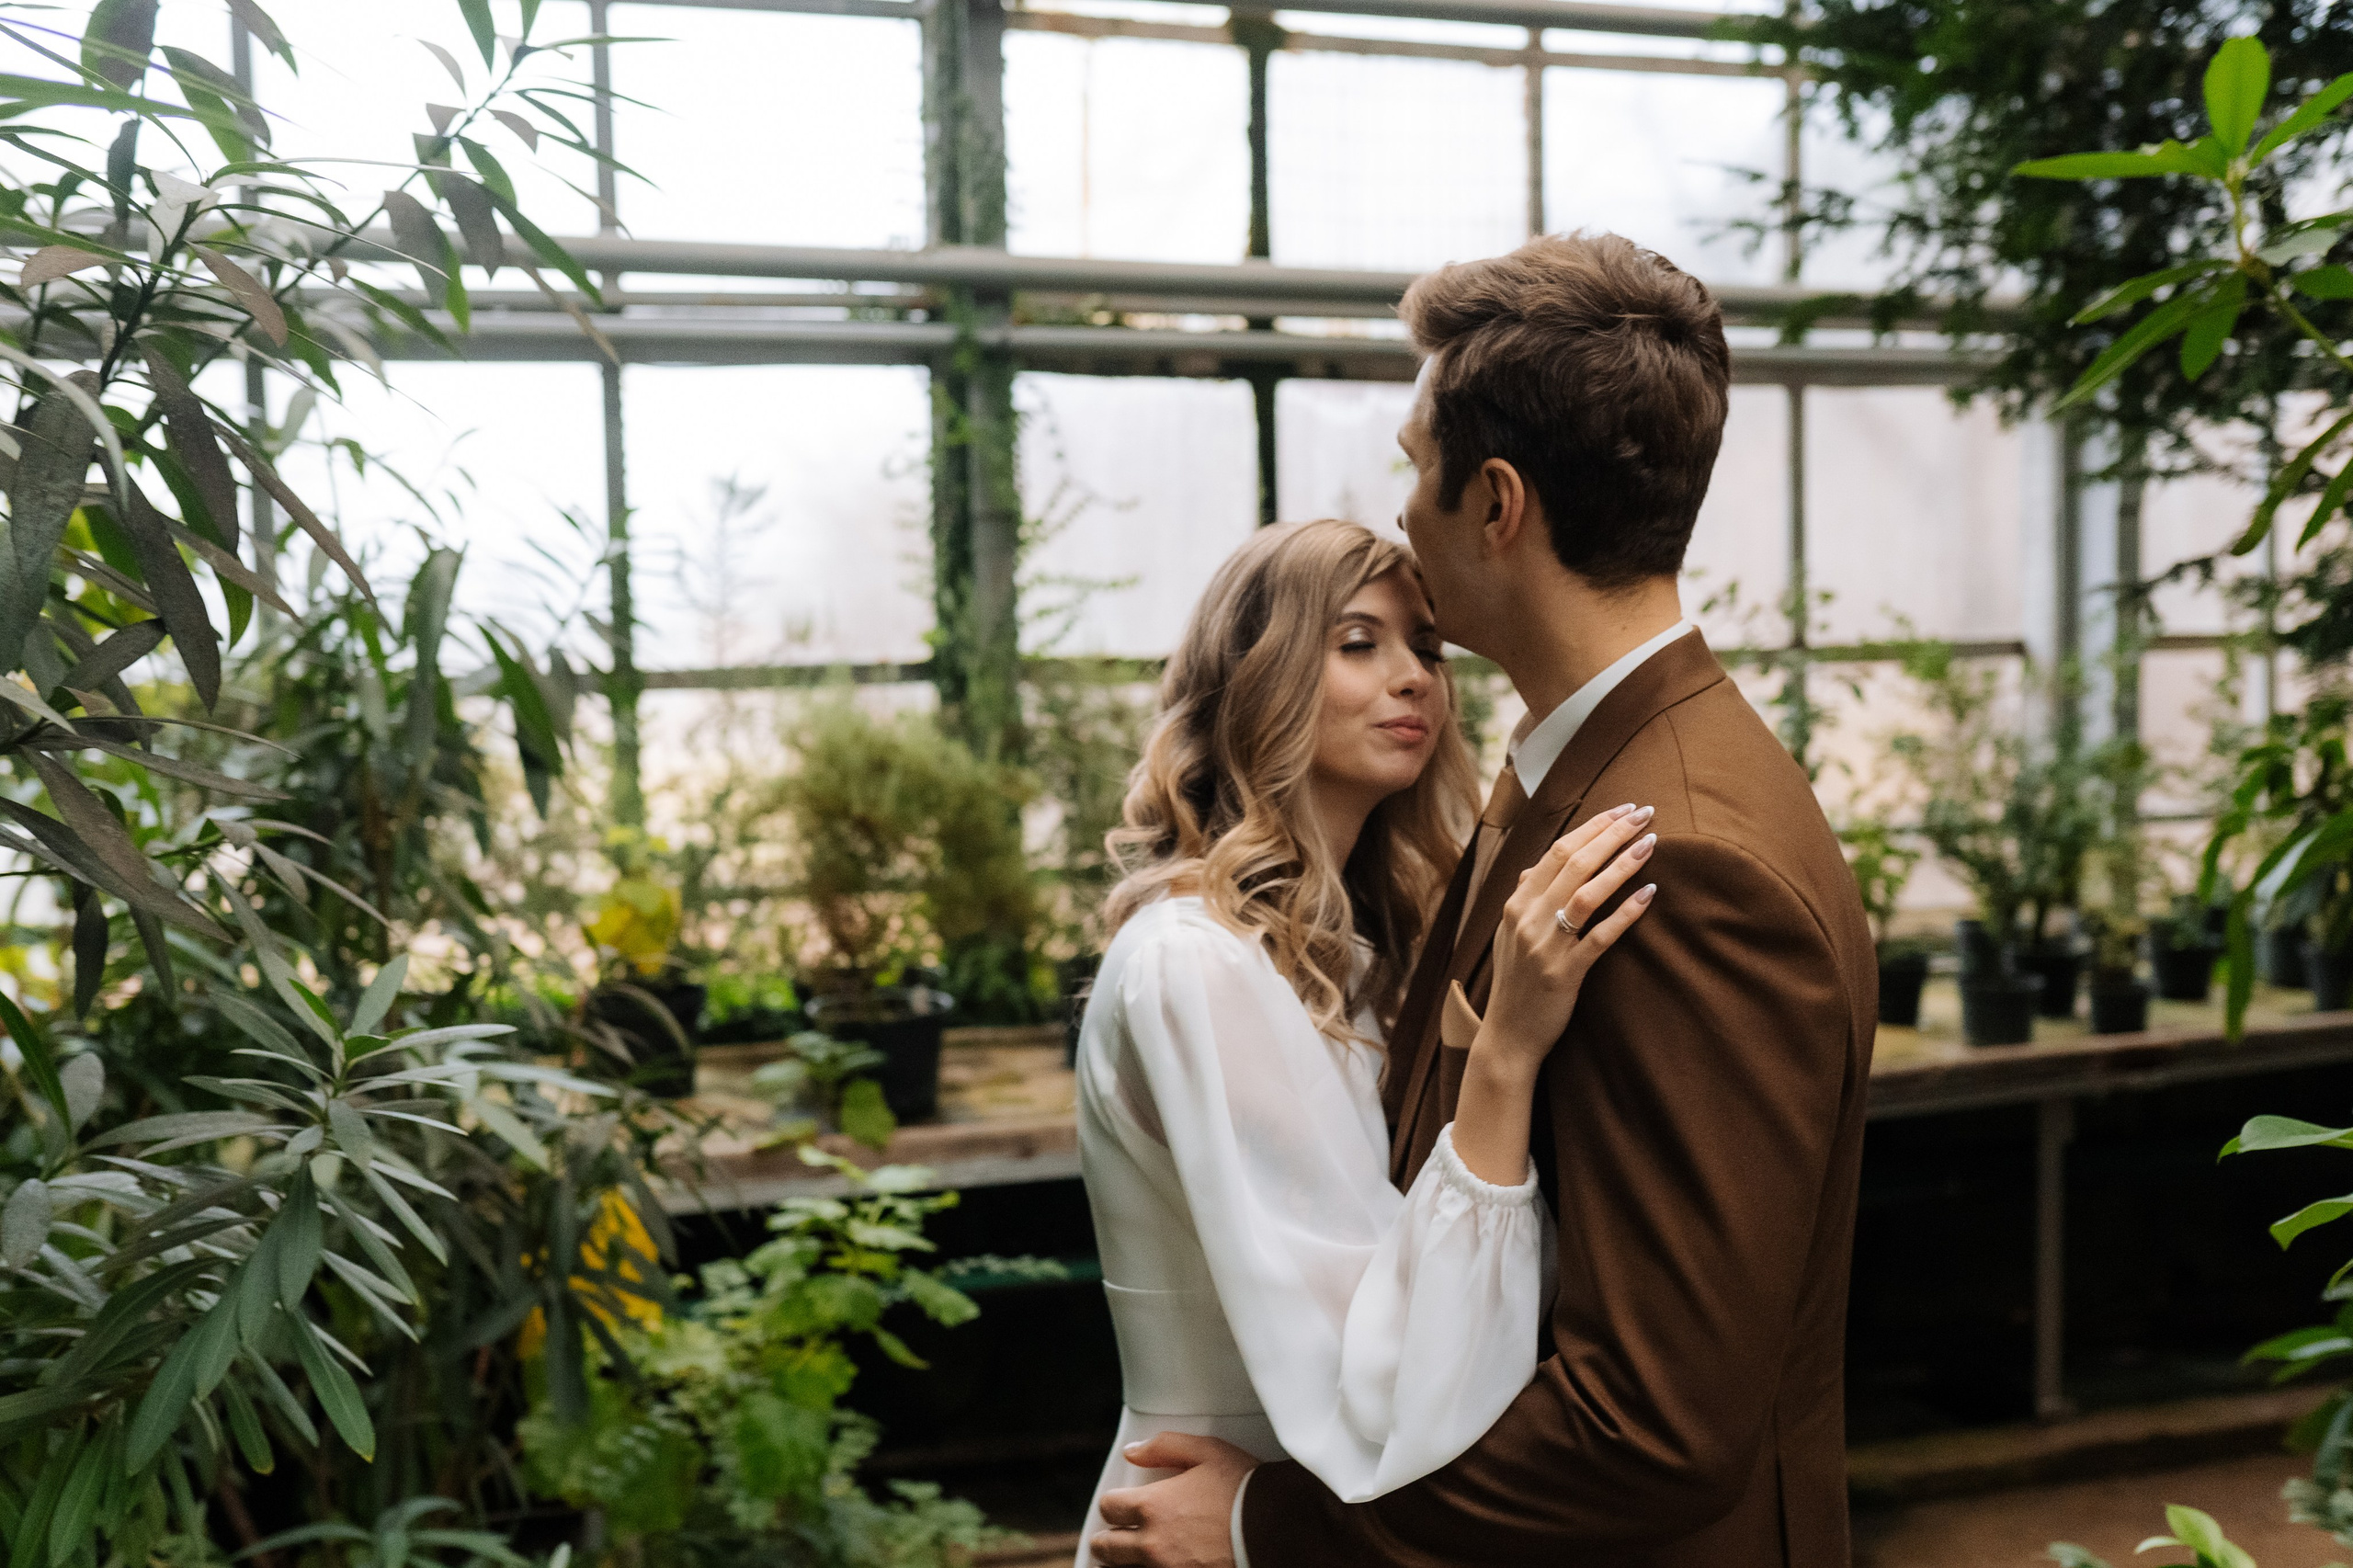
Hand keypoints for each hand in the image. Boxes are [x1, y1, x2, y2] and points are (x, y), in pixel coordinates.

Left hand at [1089, 1433, 1257, 1567]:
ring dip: (1123, 1565)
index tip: (1120, 1506)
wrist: (1279, 1530)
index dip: (1113, 1504)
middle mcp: (1152, 1544)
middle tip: (1116, 1538)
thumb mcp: (1208, 1451)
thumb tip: (1133, 1452)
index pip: (1109, 1507)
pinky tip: (1156, 1567)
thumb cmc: (1247, 1490)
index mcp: (1153, 1506)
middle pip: (1107, 1548)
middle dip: (1109, 1540)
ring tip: (1129, 1561)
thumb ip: (1164, 1446)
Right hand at [1480, 802, 1658, 1073]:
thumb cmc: (1515, 983)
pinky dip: (1625, 913)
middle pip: (1574, 863)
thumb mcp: (1509, 935)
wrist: (1508, 1036)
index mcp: (1516, 904)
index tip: (1622, 810)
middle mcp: (1528, 918)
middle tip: (1645, 813)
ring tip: (1651, 844)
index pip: (1557, 852)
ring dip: (1621, 864)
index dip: (1592, 827)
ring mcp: (1546, 946)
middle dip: (1612, 833)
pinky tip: (1649, 894)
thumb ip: (1523, 899)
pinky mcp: (1565, 973)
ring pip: (1587, 893)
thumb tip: (1533, 868)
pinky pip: (1600, 937)